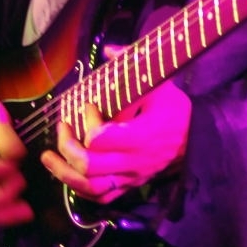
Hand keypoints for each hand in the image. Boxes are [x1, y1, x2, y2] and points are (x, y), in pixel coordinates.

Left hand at [40, 79, 191, 203]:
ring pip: (90, 187)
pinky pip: (100, 197)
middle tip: (62, 127)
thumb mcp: (161, 84)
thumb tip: (108, 50)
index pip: (100, 139)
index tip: (89, 106)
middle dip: (67, 147)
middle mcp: (133, 161)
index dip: (87, 123)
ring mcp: (131, 177)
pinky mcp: (130, 185)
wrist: (198, 139)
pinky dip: (80, 188)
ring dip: (64, 173)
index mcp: (141, 136)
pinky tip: (68, 174)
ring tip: (49, 157)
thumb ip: (134, 67)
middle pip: (89, 166)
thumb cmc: (177, 111)